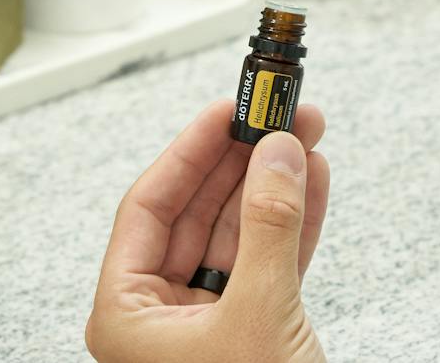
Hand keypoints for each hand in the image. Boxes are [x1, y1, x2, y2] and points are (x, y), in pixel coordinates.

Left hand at [86, 99, 331, 362]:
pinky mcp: (250, 328)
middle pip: (197, 213)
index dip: (190, 153)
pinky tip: (310, 182)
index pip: (149, 209)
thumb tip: (275, 154)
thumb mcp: (256, 312)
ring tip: (302, 135)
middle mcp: (160, 315)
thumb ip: (268, 228)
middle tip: (274, 115)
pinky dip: (293, 223)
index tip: (226, 111)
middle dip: (244, 160)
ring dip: (275, 185)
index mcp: (129, 315)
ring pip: (238, 233)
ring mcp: (206, 321)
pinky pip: (267, 261)